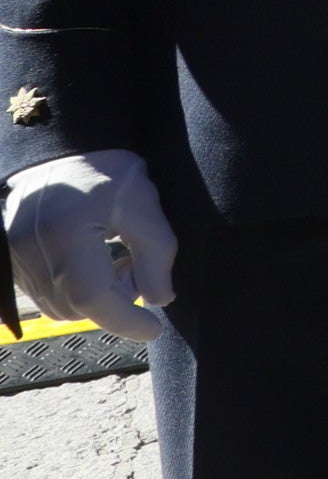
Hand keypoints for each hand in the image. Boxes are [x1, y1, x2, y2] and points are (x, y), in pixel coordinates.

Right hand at [3, 150, 178, 341]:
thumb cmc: (106, 170)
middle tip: (141, 276)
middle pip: (77, 307)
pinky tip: (95, 262)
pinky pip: (46, 294)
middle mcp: (32, 251)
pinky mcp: (12, 260)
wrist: (62, 149)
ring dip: (94, 299)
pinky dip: (74, 290)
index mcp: (67, 235)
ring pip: (60, 306)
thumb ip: (157, 253)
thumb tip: (161, 299)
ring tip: (119, 263)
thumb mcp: (144, 203)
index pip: (93, 297)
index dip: (126, 320)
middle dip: (115, 304)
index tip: (154, 329)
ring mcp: (16, 258)